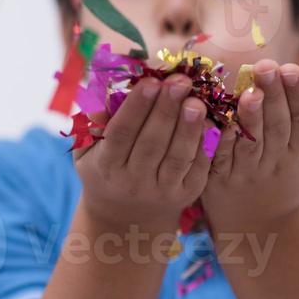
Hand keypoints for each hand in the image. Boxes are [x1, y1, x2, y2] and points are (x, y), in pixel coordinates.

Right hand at [73, 73, 210, 233]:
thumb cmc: (105, 170)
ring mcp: (163, 190)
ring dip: (188, 127)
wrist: (125, 216)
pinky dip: (205, 145)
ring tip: (196, 101)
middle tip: (179, 82)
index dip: (136, 107)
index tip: (150, 81)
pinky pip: (198, 167)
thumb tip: (102, 104)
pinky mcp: (187, 194)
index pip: (121, 133)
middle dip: (166, 110)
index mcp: (107, 166)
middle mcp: (134, 181)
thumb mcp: (88, 152)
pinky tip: (210, 123)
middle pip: (152, 143)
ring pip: (177, 157)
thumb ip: (92, 126)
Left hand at [201, 60, 298, 235]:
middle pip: (277, 126)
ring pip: (252, 143)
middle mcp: (276, 160)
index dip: (298, 94)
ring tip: (249, 92)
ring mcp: (249, 171)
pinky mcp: (221, 179)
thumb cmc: (287, 174)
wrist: (258, 223)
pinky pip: (222, 159)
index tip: (292, 67)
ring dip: (251, 118)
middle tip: (266, 66)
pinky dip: (221, 141)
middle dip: (273, 95)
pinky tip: (218, 120)